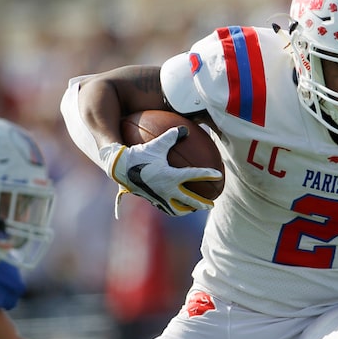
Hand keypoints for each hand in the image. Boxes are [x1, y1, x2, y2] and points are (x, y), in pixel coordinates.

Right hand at [101, 126, 222, 216]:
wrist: (119, 168)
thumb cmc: (139, 154)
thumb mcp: (157, 144)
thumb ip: (172, 136)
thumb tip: (185, 129)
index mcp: (171, 176)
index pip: (194, 176)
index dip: (208, 174)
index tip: (218, 176)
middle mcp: (167, 190)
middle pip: (189, 201)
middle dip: (201, 203)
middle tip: (211, 204)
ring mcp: (159, 197)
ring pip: (176, 209)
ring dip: (185, 210)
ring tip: (192, 209)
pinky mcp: (151, 199)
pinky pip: (164, 207)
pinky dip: (171, 208)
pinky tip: (173, 206)